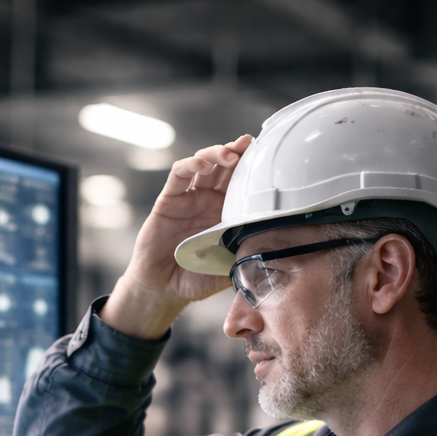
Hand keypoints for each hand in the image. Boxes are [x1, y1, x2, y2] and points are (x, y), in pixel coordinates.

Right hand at [101, 134, 251, 339]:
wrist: (163, 289)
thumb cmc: (194, 280)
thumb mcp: (228, 268)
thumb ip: (245, 257)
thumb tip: (274, 253)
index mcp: (225, 214)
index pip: (240, 182)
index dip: (251, 167)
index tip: (266, 155)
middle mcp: (208, 201)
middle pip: (224, 166)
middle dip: (237, 151)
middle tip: (249, 145)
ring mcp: (188, 199)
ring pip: (203, 163)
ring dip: (216, 154)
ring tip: (230, 155)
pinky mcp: (168, 201)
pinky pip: (178, 176)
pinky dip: (190, 165)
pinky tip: (202, 165)